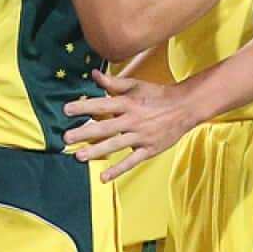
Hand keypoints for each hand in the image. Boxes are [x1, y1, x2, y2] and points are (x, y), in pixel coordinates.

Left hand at [62, 70, 192, 181]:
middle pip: (105, 127)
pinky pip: (131, 161)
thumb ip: (113, 82)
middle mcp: (133, 120)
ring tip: (79, 157)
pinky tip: (103, 177)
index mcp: (128, 103)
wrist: (185, 107)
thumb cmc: (158, 94)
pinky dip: (118, 170)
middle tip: (66, 138)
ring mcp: (141, 136)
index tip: (66, 110)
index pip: (102, 105)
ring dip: (97, 151)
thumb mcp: (136, 84)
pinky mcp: (149, 149)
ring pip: (115, 145)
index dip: (84, 107)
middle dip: (85, 132)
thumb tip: (94, 74)